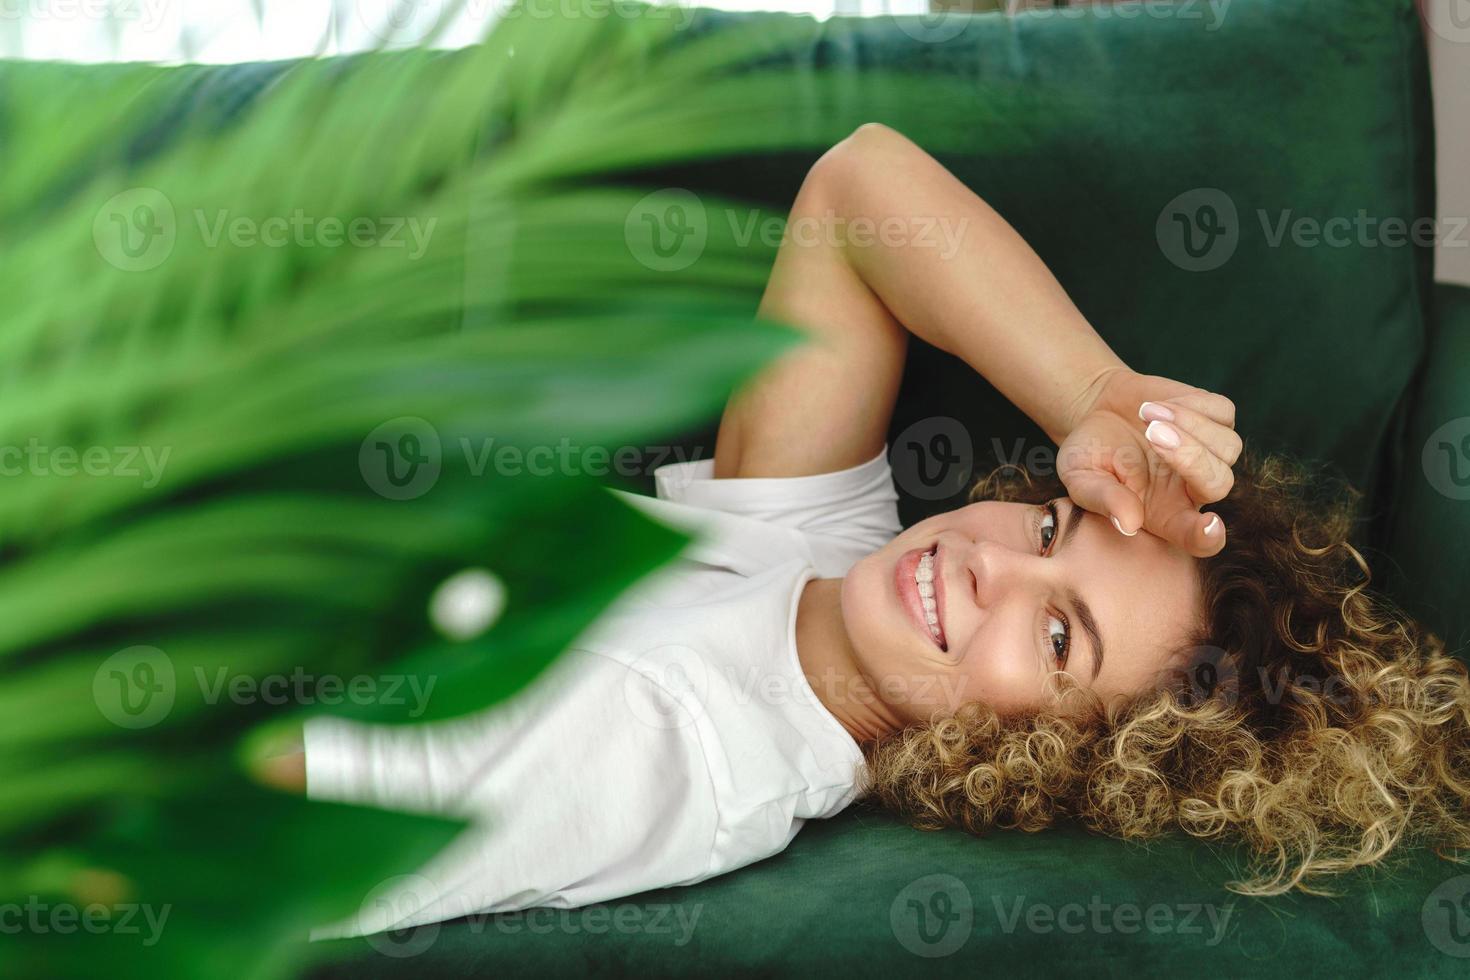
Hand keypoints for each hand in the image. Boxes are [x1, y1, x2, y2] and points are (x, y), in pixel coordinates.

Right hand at [1055, 369, 1240, 557]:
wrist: (1098, 409)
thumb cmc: (1089, 453)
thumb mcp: (1081, 478)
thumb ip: (1104, 500)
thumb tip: (1129, 524)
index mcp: (1166, 515)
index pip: (1198, 538)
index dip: (1208, 537)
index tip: (1209, 524)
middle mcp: (1194, 489)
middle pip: (1219, 484)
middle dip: (1191, 458)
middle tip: (1151, 433)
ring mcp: (1210, 454)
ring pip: (1227, 447)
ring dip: (1189, 426)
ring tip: (1145, 413)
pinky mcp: (1215, 419)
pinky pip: (1223, 413)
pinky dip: (1193, 405)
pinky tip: (1158, 405)